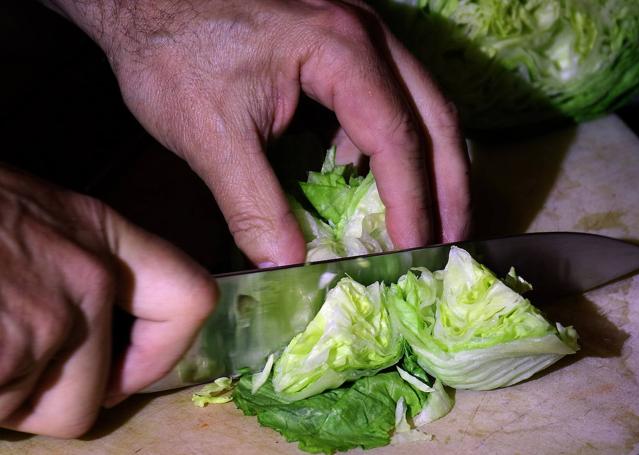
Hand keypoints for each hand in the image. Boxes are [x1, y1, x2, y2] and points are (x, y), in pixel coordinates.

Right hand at [0, 166, 216, 437]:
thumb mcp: (22, 216)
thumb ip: (67, 264)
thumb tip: (89, 333)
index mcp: (99, 234)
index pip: (190, 299)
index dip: (163, 351)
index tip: (122, 372)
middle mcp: (89, 277)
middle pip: (95, 393)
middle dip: (42, 400)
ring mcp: (45, 321)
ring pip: (32, 413)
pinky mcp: (4, 360)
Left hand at [53, 0, 470, 265]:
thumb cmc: (171, 52)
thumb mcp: (211, 136)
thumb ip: (254, 207)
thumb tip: (289, 268)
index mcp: (340, 52)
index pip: (397, 140)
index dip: (412, 204)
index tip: (418, 253)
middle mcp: (366, 35)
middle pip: (436, 115)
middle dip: (450, 185)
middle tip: (454, 240)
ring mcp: (359, 33)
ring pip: (423, 103)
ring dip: (431, 163)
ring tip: (428, 218)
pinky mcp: (341, 41)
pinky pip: (390, 95)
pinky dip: (392, 141)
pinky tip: (365, 175)